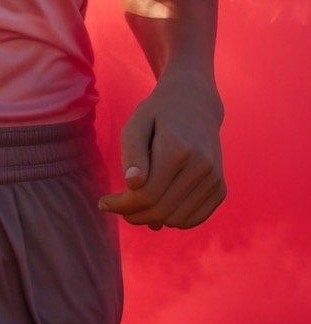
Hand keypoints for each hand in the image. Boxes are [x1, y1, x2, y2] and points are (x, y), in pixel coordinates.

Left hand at [98, 70, 225, 229]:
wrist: (196, 103)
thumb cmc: (158, 114)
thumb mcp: (137, 123)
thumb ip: (132, 152)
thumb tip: (132, 185)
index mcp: (177, 148)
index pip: (146, 195)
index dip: (122, 205)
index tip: (104, 203)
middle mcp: (201, 166)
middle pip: (161, 211)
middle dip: (133, 215)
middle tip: (118, 208)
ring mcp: (214, 179)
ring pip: (177, 220)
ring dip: (152, 219)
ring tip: (137, 204)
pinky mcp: (220, 188)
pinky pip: (193, 219)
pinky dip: (173, 219)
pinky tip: (159, 204)